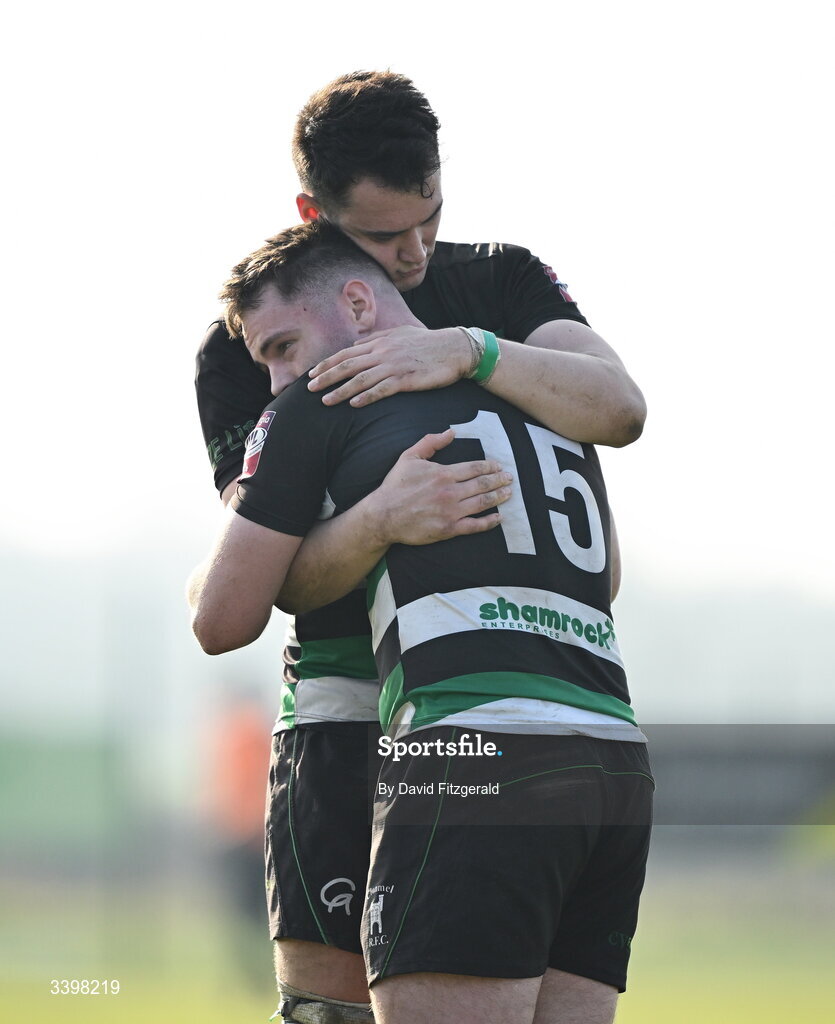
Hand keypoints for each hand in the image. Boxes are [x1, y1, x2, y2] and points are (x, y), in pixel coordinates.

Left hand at [308, 325, 470, 406]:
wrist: (455, 349)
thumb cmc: (428, 343)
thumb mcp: (400, 333)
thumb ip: (378, 339)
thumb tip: (357, 344)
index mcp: (380, 342)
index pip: (347, 353)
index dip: (327, 364)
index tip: (312, 374)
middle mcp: (383, 352)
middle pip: (348, 365)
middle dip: (326, 377)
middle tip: (310, 388)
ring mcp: (394, 365)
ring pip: (361, 379)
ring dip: (341, 391)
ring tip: (325, 401)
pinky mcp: (406, 379)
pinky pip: (382, 389)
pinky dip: (366, 397)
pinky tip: (354, 405)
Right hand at [370, 429, 512, 544]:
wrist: (383, 515)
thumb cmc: (395, 486)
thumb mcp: (409, 457)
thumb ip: (430, 442)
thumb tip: (450, 432)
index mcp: (443, 473)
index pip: (475, 468)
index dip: (490, 466)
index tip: (499, 466)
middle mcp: (450, 492)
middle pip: (483, 484)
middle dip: (499, 480)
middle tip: (510, 478)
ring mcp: (451, 512)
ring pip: (482, 503)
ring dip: (499, 497)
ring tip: (509, 493)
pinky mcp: (449, 529)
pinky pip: (475, 526)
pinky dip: (489, 522)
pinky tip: (499, 518)